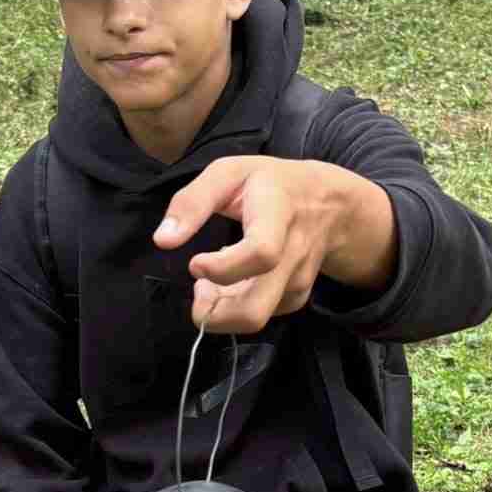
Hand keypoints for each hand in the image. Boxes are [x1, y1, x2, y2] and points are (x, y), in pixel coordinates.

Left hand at [153, 155, 395, 333]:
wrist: (329, 203)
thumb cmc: (270, 183)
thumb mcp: (229, 173)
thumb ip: (193, 202)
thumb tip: (162, 240)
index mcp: (278, 214)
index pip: (261, 253)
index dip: (222, 269)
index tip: (196, 263)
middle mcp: (293, 253)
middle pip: (255, 309)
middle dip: (214, 314)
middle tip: (198, 291)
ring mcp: (299, 280)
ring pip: (256, 319)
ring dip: (221, 312)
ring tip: (209, 286)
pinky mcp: (297, 297)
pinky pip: (263, 315)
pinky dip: (237, 309)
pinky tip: (231, 285)